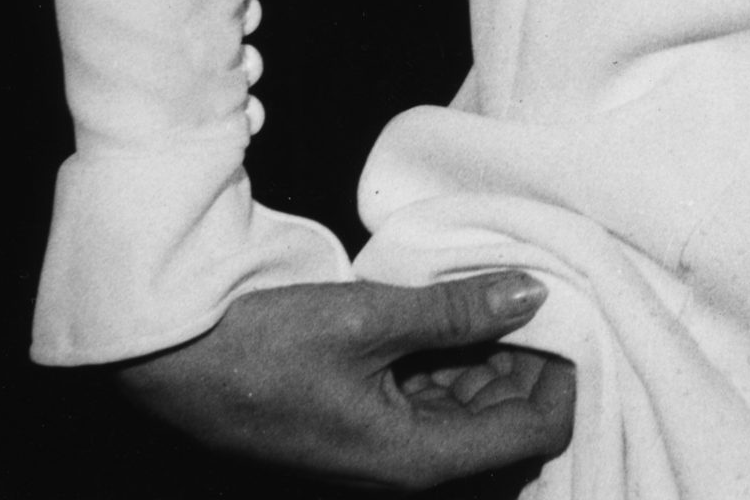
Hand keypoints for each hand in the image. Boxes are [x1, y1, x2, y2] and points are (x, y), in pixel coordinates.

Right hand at [116, 271, 576, 488]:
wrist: (174, 363)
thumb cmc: (264, 346)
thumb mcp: (369, 317)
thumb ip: (456, 309)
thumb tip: (532, 294)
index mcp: (415, 459)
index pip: (532, 433)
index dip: (566, 377)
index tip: (575, 311)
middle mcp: (405, 465)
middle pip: (504, 423)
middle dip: (534, 359)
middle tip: (545, 285)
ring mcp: (381, 446)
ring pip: (469, 406)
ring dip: (495, 353)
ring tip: (506, 283)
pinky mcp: (361, 420)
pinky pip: (431, 394)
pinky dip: (455, 354)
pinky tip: (459, 302)